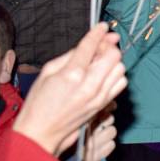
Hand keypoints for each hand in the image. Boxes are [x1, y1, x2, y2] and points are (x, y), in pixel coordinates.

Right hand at [12, 23, 126, 157]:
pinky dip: (115, 75)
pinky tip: (103, 76)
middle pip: (114, 55)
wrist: (40, 133)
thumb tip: (89, 43)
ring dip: (113, 61)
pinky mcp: (103, 105)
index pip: (91, 45)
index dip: (98, 32)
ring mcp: (99, 96)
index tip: (102, 26)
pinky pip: (120, 83)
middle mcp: (90, 85)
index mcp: (72, 74)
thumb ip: (70, 55)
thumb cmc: (38, 103)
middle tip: (98, 47)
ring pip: (121, 68)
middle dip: (107, 46)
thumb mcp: (48, 72)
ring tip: (99, 62)